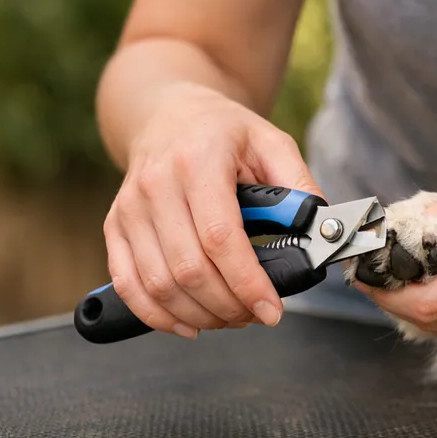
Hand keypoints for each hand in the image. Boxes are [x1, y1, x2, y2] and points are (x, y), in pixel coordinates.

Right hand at [104, 83, 321, 337]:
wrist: (169, 114)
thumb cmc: (224, 132)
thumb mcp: (271, 142)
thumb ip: (300, 185)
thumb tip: (322, 232)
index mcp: (198, 161)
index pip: (219, 237)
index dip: (247, 282)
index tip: (271, 310)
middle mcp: (156, 184)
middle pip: (189, 269)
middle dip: (228, 306)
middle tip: (255, 314)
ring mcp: (129, 208)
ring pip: (159, 284)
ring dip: (199, 315)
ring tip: (230, 316)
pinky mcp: (114, 226)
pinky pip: (128, 285)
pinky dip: (158, 316)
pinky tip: (189, 323)